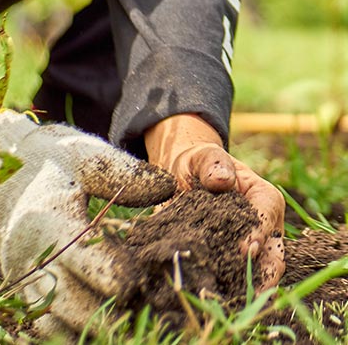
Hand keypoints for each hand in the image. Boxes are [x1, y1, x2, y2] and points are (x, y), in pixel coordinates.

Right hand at [0, 111, 175, 338]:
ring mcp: (22, 275)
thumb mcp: (88, 156)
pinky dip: (71, 333)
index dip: (112, 272)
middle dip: (106, 314)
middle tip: (143, 315)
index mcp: (48, 217)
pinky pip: (43, 324)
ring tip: (129, 328)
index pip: (80, 253)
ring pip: (53, 322)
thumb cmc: (56, 162)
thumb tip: (168, 187)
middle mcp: (30, 252)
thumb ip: (126, 173)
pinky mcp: (22, 286)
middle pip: (67, 300)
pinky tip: (101, 329)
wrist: (8, 173)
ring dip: (91, 328)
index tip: (141, 282)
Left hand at [145, 114, 285, 291]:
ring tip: (230, 299)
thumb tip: (221, 180)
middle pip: (273, 253)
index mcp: (262, 196)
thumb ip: (213, 164)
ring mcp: (247, 244)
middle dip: (264, 272)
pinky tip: (213, 297)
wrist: (182, 175)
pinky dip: (227, 287)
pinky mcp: (228, 257)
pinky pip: (233, 277)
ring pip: (257, 271)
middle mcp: (261, 225)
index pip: (268, 215)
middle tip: (247, 288)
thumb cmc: (199, 163)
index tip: (244, 249)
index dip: (259, 233)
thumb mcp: (204, 156)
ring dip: (246, 285)